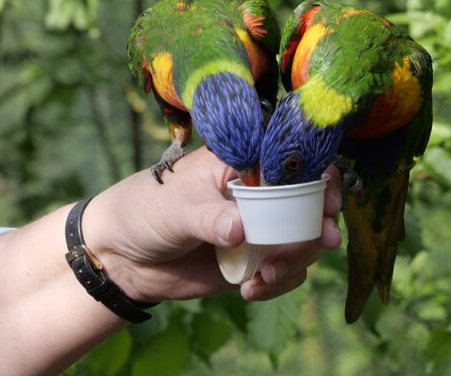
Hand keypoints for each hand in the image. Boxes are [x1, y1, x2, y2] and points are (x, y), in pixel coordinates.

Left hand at [82, 147, 342, 302]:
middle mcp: (259, 191)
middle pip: (309, 202)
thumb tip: (241, 228)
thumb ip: (209, 217)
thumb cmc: (144, 210)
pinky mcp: (256, 258)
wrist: (122, 256)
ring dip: (297, 259)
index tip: (328, 202)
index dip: (319, 177)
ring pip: (304, 239)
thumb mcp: (175, 209)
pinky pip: (287, 269)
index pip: (292, 160)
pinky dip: (280, 282)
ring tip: (267, 274)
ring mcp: (260, 226)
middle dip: (319, 224)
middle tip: (322, 241)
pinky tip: (252, 290)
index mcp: (243, 161)